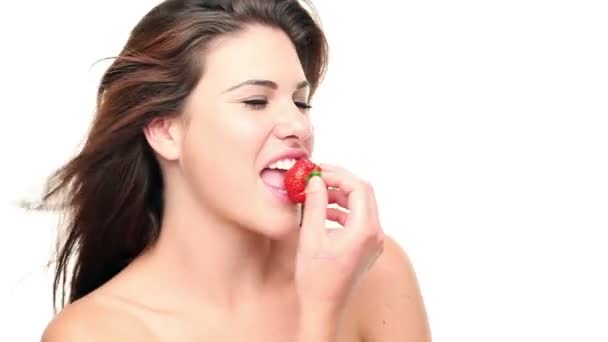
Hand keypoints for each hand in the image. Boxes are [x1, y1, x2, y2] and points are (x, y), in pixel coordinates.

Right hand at [294, 164, 384, 314]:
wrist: (323, 307)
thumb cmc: (316, 278)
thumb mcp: (311, 236)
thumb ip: (315, 204)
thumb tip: (315, 181)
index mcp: (364, 230)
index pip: (358, 188)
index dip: (338, 175)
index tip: (318, 171)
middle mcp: (375, 234)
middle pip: (364, 193)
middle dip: (340, 181)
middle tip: (318, 176)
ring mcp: (374, 242)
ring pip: (363, 205)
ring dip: (341, 195)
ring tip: (317, 194)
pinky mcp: (368, 247)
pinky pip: (360, 219)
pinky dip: (344, 210)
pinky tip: (324, 212)